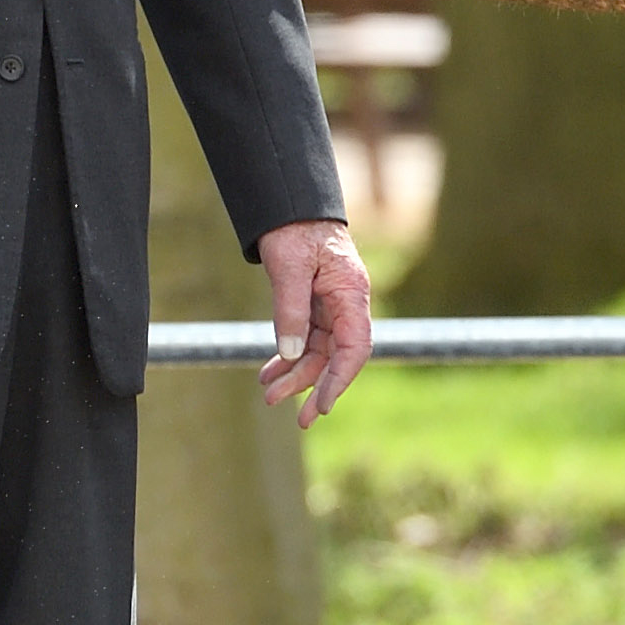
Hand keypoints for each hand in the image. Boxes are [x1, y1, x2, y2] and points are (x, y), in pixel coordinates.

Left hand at [258, 219, 372, 426]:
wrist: (290, 206)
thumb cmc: (295, 230)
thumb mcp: (290, 268)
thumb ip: (290, 310)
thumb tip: (288, 354)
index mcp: (351, 293)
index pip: (355, 347)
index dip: (340, 379)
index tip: (322, 405)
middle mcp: (346, 303)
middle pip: (335, 356)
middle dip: (315, 386)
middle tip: (298, 419)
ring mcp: (330, 305)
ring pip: (318, 351)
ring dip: (296, 375)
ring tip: (269, 395)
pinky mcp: (314, 305)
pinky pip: (304, 339)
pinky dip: (287, 357)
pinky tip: (269, 373)